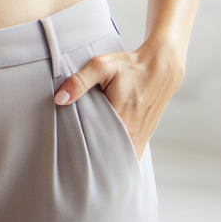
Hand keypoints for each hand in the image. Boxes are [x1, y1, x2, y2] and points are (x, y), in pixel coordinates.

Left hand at [54, 39, 184, 156]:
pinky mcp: (144, 136)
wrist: (161, 68)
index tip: (69, 146)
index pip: (97, 145)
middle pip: (107, 154)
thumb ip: (79, 82)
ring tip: (88, 147)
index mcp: (121, 120)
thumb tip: (60, 99)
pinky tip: (103, 141)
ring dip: (105, 153)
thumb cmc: (131, 66)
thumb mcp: (101, 66)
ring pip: (119, 155)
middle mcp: (133, 135)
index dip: (82, 148)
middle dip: (92, 154)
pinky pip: (127, 150)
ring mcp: (141, 138)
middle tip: (75, 149)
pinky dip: (116, 149)